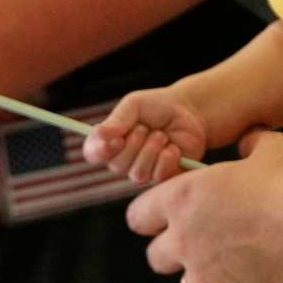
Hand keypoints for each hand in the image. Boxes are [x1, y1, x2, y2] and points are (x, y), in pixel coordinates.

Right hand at [83, 87, 209, 184]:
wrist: (190, 112)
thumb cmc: (157, 106)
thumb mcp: (134, 104)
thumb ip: (117, 119)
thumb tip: (99, 133)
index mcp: (110, 141)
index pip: (93, 154)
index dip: (101, 150)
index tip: (116, 140)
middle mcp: (123, 159)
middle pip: (116, 166)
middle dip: (134, 144)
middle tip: (146, 128)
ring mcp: (143, 170)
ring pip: (138, 174)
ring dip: (151, 151)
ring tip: (161, 135)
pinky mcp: (163, 176)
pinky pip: (158, 177)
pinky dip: (166, 159)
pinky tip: (173, 148)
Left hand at [129, 131, 282, 282]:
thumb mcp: (271, 147)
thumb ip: (251, 142)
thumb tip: (249, 139)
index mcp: (181, 200)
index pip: (138, 215)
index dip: (150, 213)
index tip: (168, 212)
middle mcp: (185, 242)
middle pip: (155, 256)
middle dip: (171, 248)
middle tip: (198, 238)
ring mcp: (207, 275)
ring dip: (201, 274)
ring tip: (228, 259)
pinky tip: (259, 273)